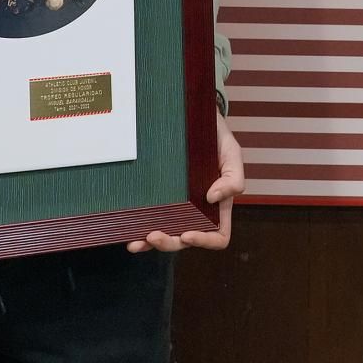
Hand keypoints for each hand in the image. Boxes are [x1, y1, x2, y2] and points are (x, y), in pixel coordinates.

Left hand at [129, 114, 244, 252]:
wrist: (193, 118)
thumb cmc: (216, 137)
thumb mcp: (232, 153)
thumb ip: (233, 177)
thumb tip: (213, 198)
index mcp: (219, 206)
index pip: (218, 235)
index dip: (204, 240)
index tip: (188, 233)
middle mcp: (198, 212)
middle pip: (186, 240)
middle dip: (169, 242)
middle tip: (153, 235)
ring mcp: (177, 207)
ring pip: (166, 235)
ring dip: (151, 243)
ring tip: (136, 242)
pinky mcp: (159, 199)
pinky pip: (150, 221)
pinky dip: (140, 233)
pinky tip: (130, 236)